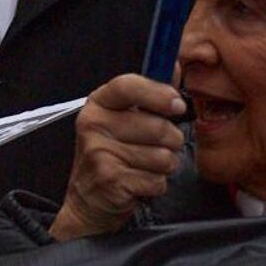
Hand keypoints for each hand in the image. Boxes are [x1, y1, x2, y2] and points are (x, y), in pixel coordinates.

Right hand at [51, 74, 185, 240]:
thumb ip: (150, 93)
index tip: (177, 105)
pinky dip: (155, 185)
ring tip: (144, 167)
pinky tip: (138, 183)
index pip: (128, 86)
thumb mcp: (124, 118)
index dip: (159, 94)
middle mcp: (93, 124)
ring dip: (163, 166)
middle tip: (155, 148)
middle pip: (158, 127)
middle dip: (170, 141)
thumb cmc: (113, 155)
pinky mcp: (109, 179)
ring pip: (162, 156)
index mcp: (98, 103)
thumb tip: (174, 66)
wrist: (88, 200)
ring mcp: (98, 152)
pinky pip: (157, 180)